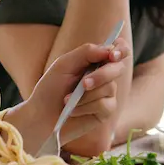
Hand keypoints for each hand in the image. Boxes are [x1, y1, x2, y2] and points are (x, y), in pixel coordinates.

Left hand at [9, 36, 130, 152]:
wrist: (41, 115)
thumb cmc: (51, 88)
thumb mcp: (64, 64)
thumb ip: (86, 52)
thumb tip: (109, 49)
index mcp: (96, 61)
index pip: (118, 50)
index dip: (121, 50)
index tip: (113, 55)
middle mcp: (105, 76)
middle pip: (118, 68)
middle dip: (101, 75)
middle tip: (83, 84)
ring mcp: (107, 94)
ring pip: (109, 88)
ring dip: (86, 95)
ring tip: (67, 100)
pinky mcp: (106, 111)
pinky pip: (104, 105)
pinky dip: (85, 106)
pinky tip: (73, 110)